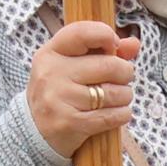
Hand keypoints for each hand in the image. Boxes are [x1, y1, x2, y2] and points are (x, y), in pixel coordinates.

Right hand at [25, 18, 140, 159]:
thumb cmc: (59, 92)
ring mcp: (59, 99)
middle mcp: (51, 74)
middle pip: (108, 65)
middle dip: (125, 72)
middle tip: (122, 78)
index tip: (113, 46)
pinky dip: (122, 114)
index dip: (106, 36)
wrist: (33, 132)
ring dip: (125, 96)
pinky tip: (118, 113)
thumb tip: (133, 44)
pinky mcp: (70, 123)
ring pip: (114, 92)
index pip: (82, 32)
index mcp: (50, 53)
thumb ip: (102, 51)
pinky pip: (112, 116)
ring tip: (118, 98)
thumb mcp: (70, 66)